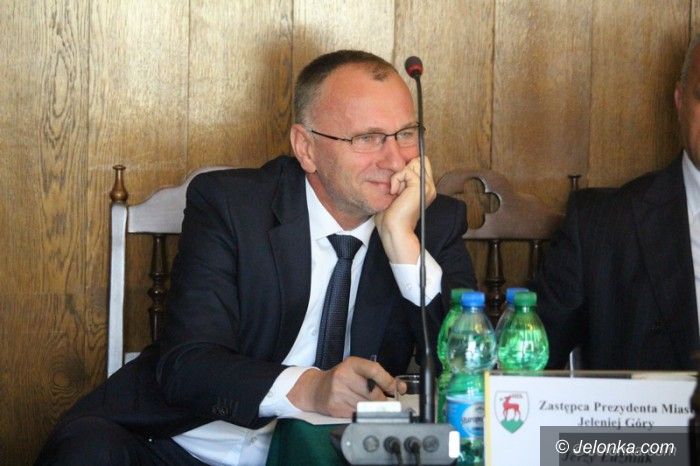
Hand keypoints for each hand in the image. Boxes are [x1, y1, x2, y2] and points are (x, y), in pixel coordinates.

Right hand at [287, 356, 405, 417]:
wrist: (316, 389)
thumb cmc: (341, 379)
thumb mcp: (358, 371)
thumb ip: (379, 377)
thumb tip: (401, 388)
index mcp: (352, 364)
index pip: (374, 369)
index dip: (388, 381)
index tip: (396, 389)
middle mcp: (343, 376)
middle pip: (374, 393)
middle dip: (381, 399)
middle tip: (381, 400)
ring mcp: (338, 393)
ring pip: (367, 406)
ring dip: (372, 408)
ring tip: (365, 403)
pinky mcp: (335, 407)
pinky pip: (358, 414)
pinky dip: (361, 414)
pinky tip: (355, 407)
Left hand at [374, 156, 435, 263]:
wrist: (394, 230)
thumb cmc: (391, 217)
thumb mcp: (396, 194)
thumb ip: (400, 180)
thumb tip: (395, 168)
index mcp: (425, 189)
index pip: (420, 164)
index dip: (407, 168)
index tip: (395, 182)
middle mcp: (429, 187)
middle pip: (419, 160)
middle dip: (405, 169)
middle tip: (397, 188)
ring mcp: (427, 186)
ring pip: (414, 163)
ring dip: (400, 175)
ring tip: (397, 192)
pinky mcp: (420, 187)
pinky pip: (406, 171)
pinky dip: (396, 180)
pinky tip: (395, 193)